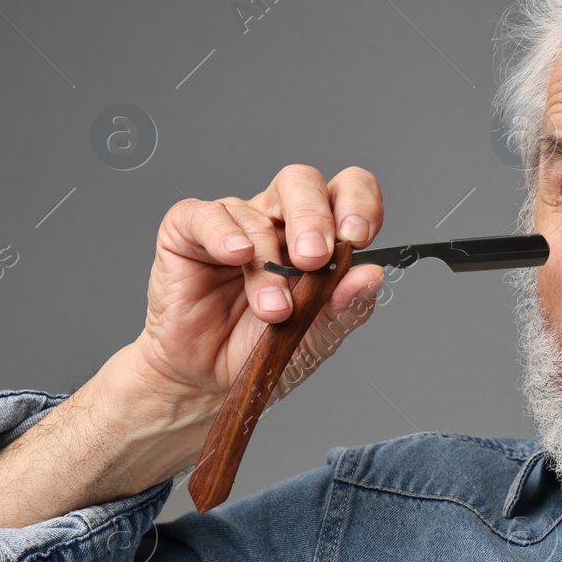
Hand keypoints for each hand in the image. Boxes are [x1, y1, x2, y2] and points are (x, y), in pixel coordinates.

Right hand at [123, 164, 386, 413]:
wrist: (208, 379)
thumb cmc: (262, 348)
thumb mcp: (316, 338)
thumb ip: (346, 306)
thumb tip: (372, 274)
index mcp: (320, 235)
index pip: (348, 192)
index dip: (359, 204)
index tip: (359, 238)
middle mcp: (278, 220)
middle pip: (302, 182)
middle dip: (313, 218)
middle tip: (314, 259)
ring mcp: (235, 222)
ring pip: (257, 214)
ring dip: (268, 266)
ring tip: (273, 310)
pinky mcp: (188, 232)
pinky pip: (206, 216)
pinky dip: (223, 234)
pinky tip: (237, 257)